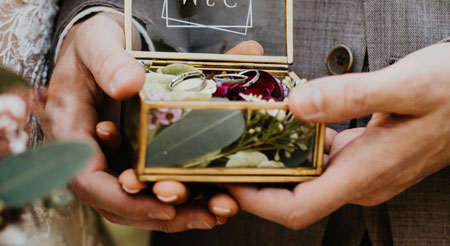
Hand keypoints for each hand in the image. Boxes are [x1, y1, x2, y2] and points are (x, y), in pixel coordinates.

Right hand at [45, 12, 261, 231]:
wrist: (103, 47)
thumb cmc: (94, 43)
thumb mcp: (97, 42)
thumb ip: (108, 61)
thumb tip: (128, 85)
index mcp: (72, 131)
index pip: (88, 181)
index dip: (122, 200)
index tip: (162, 204)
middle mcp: (92, 153)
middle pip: (119, 201)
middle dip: (162, 212)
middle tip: (206, 213)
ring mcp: (114, 157)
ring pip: (139, 199)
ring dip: (179, 210)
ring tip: (219, 209)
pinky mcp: (134, 154)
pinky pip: (152, 183)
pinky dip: (182, 194)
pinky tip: (214, 194)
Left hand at [226, 43, 449, 229]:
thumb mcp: (404, 86)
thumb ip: (349, 96)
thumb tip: (297, 106)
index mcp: (366, 172)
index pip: (300, 207)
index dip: (260, 202)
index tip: (231, 184)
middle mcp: (361, 180)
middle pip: (296, 196)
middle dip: (257, 183)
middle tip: (227, 158)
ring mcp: (363, 170)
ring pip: (307, 178)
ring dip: (275, 165)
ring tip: (246, 143)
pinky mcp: (365, 157)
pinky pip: (321, 161)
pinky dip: (298, 150)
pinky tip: (287, 128)